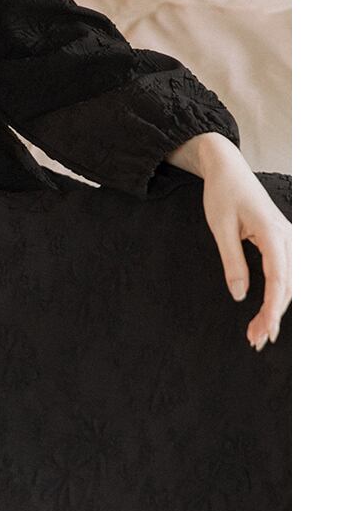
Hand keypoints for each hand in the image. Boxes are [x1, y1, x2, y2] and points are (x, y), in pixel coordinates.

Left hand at [166, 133, 291, 350]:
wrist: (229, 170)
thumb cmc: (223, 194)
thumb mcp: (220, 227)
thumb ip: (231, 261)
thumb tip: (239, 295)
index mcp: (272, 231)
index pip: (278, 278)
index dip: (273, 308)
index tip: (265, 331)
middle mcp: (288, 236)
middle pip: (288, 285)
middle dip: (274, 316)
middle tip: (255, 341)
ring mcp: (289, 239)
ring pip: (291, 282)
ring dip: (276, 309)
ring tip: (258, 333)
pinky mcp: (284, 242)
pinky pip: (287, 274)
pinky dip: (278, 296)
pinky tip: (268, 313)